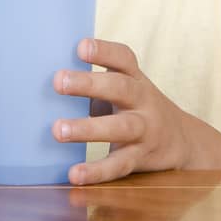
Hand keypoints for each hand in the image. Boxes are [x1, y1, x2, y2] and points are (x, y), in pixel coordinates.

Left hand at [51, 39, 198, 185]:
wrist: (181, 141)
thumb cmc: (136, 108)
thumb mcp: (125, 89)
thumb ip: (95, 83)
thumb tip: (39, 80)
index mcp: (135, 79)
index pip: (123, 59)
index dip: (104, 51)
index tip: (80, 46)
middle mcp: (143, 100)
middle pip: (120, 88)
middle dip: (89, 83)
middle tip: (58, 81)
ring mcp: (145, 129)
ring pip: (120, 127)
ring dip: (88, 128)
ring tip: (58, 130)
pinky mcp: (141, 157)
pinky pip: (119, 165)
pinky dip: (97, 170)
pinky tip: (75, 174)